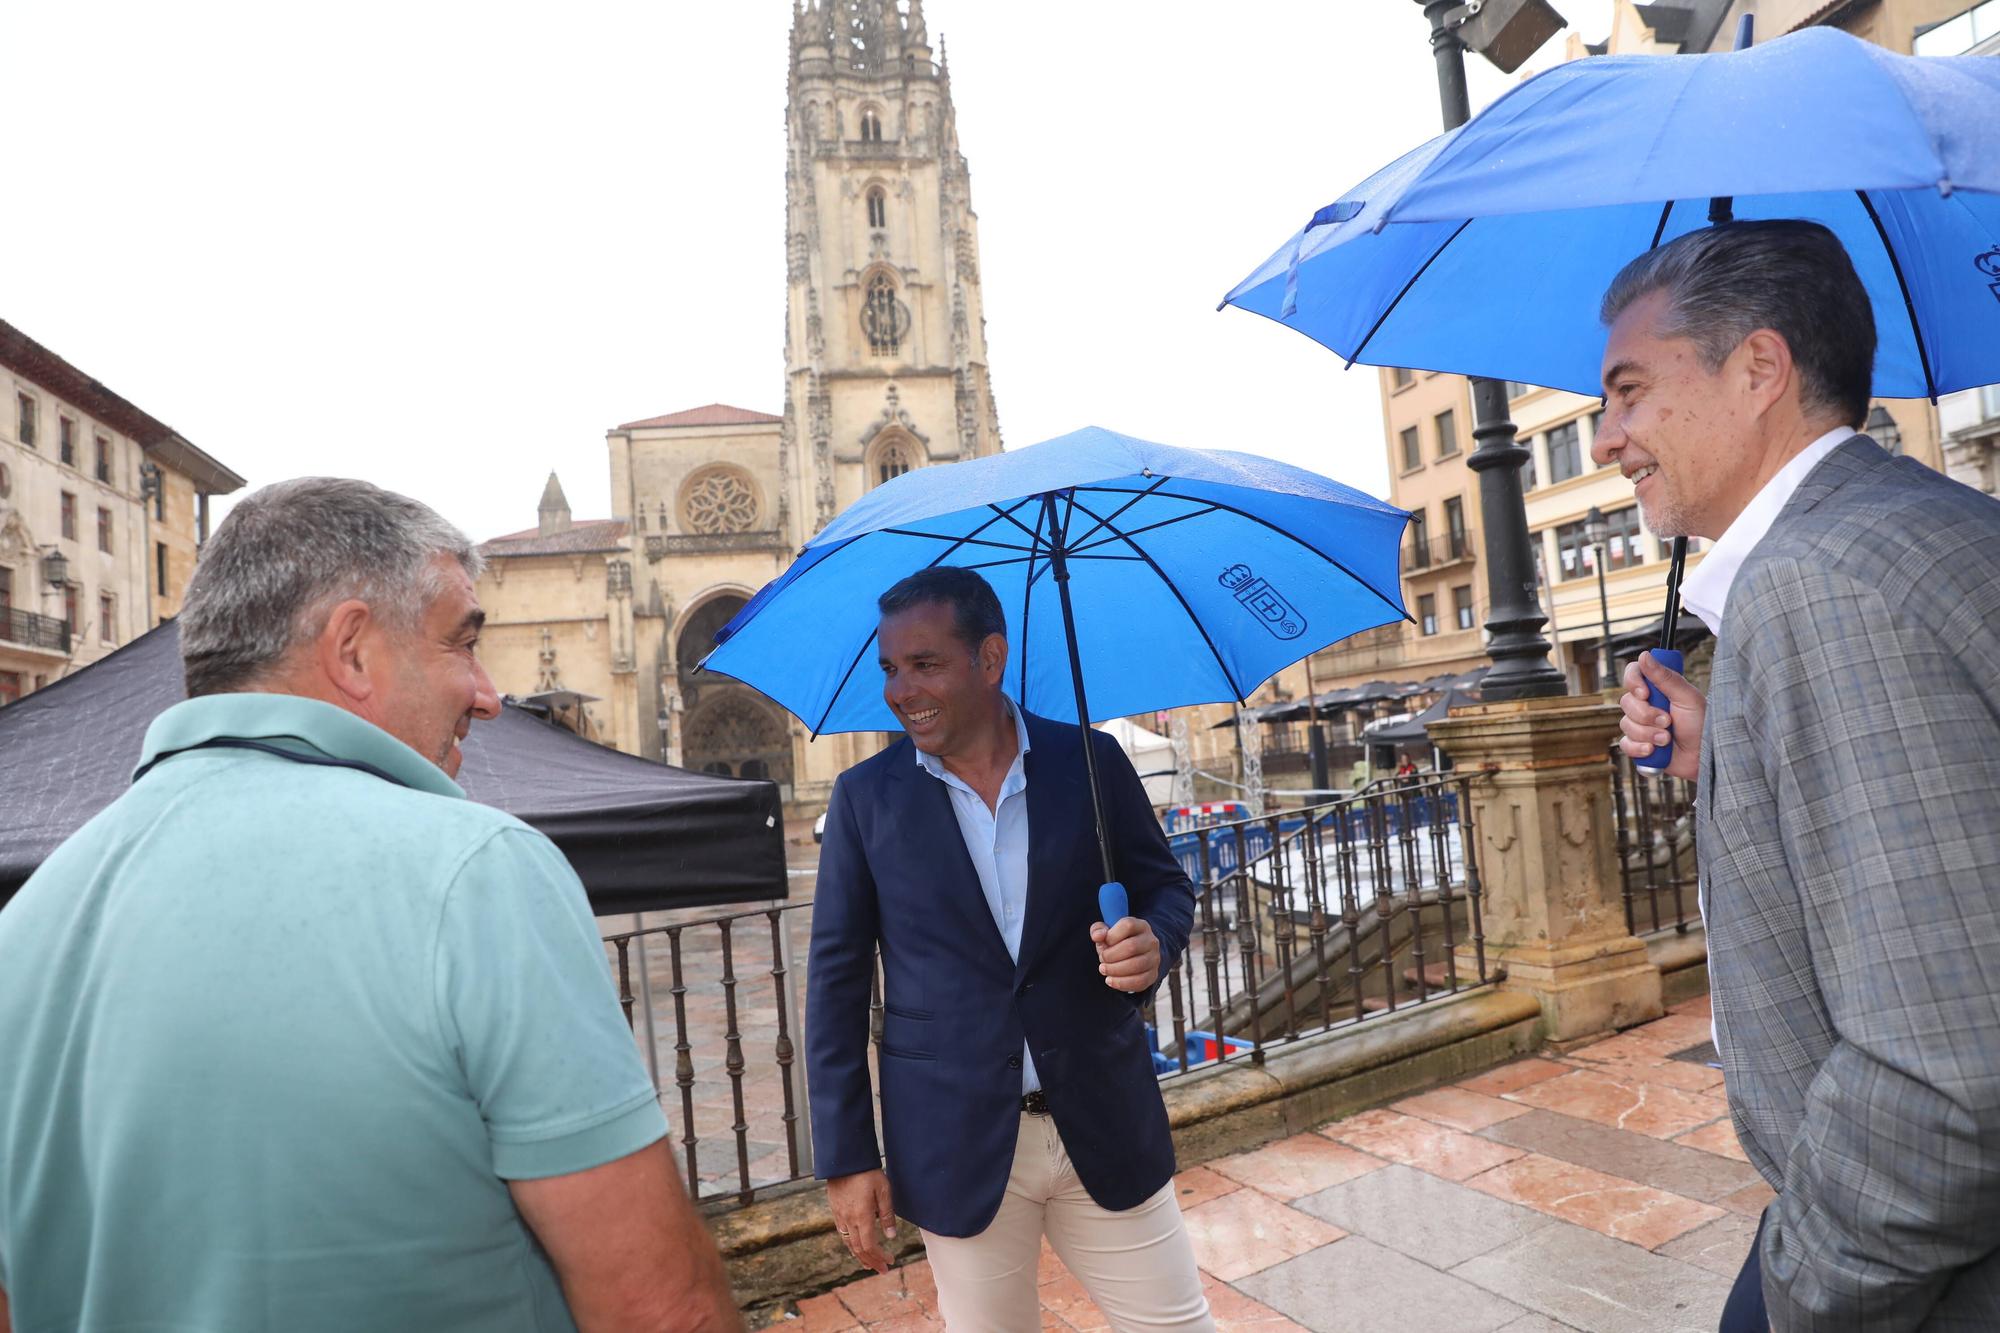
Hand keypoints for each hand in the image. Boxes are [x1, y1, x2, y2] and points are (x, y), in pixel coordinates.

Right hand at [827, 1170, 896, 1273]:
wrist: (844, 1159)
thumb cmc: (867, 1172)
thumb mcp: (883, 1190)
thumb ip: (887, 1214)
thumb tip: (891, 1236)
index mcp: (862, 1216)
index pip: (870, 1246)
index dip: (880, 1257)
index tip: (890, 1262)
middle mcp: (849, 1220)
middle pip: (859, 1249)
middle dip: (872, 1261)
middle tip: (883, 1269)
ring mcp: (840, 1216)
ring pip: (849, 1243)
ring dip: (860, 1256)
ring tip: (870, 1264)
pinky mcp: (835, 1210)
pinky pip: (843, 1234)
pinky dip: (851, 1245)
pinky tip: (857, 1246)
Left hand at [1090, 916, 1159, 992]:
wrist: (1137, 955)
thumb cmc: (1118, 942)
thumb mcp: (1107, 932)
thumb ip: (1098, 930)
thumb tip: (1097, 936)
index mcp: (1140, 926)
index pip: (1128, 926)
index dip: (1112, 935)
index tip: (1104, 941)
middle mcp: (1151, 941)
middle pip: (1131, 946)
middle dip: (1111, 955)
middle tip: (1102, 959)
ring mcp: (1154, 958)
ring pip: (1136, 965)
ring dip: (1115, 970)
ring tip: (1104, 969)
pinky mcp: (1153, 975)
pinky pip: (1139, 981)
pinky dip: (1121, 983)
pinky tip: (1110, 980)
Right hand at [1619, 650, 1704, 781]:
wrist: (1703, 758)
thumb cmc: (1702, 725)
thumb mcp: (1687, 698)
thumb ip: (1665, 677)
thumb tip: (1644, 655)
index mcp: (1658, 689)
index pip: (1633, 674)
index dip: (1633, 682)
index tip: (1645, 693)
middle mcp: (1647, 705)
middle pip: (1626, 701)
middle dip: (1647, 715)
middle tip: (1668, 722)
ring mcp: (1641, 725)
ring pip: (1626, 724)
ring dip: (1648, 734)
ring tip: (1667, 740)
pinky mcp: (1638, 745)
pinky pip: (1625, 744)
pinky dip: (1640, 748)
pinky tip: (1654, 750)